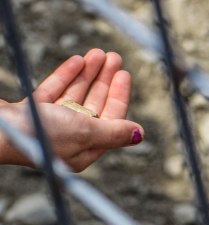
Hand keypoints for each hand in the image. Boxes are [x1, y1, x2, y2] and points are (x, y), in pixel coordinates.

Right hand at [0, 49, 142, 171]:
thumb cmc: (41, 135)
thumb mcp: (84, 133)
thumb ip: (113, 132)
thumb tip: (140, 134)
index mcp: (84, 150)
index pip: (109, 120)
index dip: (118, 96)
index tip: (125, 74)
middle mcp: (68, 140)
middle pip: (93, 106)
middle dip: (104, 81)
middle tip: (114, 57)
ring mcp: (47, 125)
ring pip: (73, 96)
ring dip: (87, 74)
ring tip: (98, 53)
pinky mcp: (30, 113)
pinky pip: (52, 93)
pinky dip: (65, 77)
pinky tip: (77, 61)